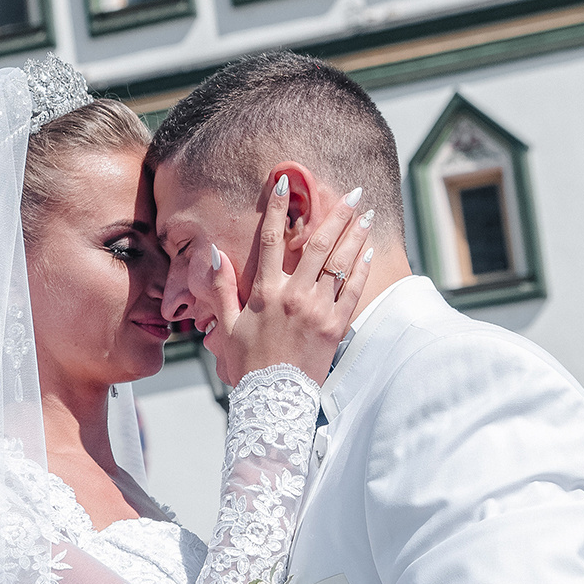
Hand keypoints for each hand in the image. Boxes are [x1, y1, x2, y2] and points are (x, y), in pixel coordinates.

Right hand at [198, 175, 375, 385]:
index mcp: (265, 293)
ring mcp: (317, 311)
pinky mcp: (336, 327)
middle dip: (336, 214)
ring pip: (340, 264)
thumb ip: (220, 288)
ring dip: (355, 235)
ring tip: (366, 214)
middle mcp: (293, 296)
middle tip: (352, 192)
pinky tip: (369, 252)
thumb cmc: (246, 365)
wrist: (273, 401)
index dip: (276, 208)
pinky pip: (353, 292)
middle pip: (318, 245)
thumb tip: (214, 253)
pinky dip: (362, 270)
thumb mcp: (226, 326)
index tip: (283, 182)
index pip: (269, 240)